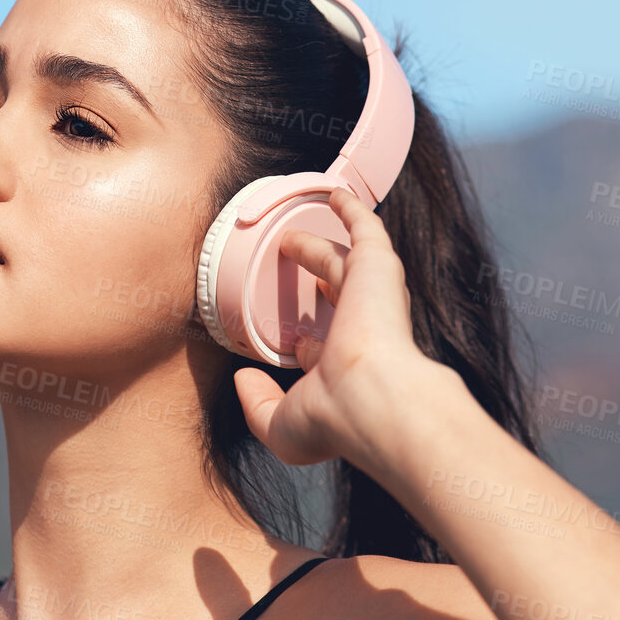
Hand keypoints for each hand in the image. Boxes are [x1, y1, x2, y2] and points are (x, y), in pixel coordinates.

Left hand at [233, 185, 455, 469]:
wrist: (370, 399)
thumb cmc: (332, 420)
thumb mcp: (278, 426)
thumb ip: (256, 406)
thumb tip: (242, 379)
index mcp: (339, 366)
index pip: (319, 345)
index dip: (303, 339)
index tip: (292, 335)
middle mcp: (359, 330)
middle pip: (331, 294)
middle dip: (310, 279)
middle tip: (285, 261)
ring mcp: (370, 297)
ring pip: (343, 259)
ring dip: (318, 242)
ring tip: (293, 230)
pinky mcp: (378, 267)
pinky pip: (365, 226)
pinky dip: (351, 209)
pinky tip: (335, 193)